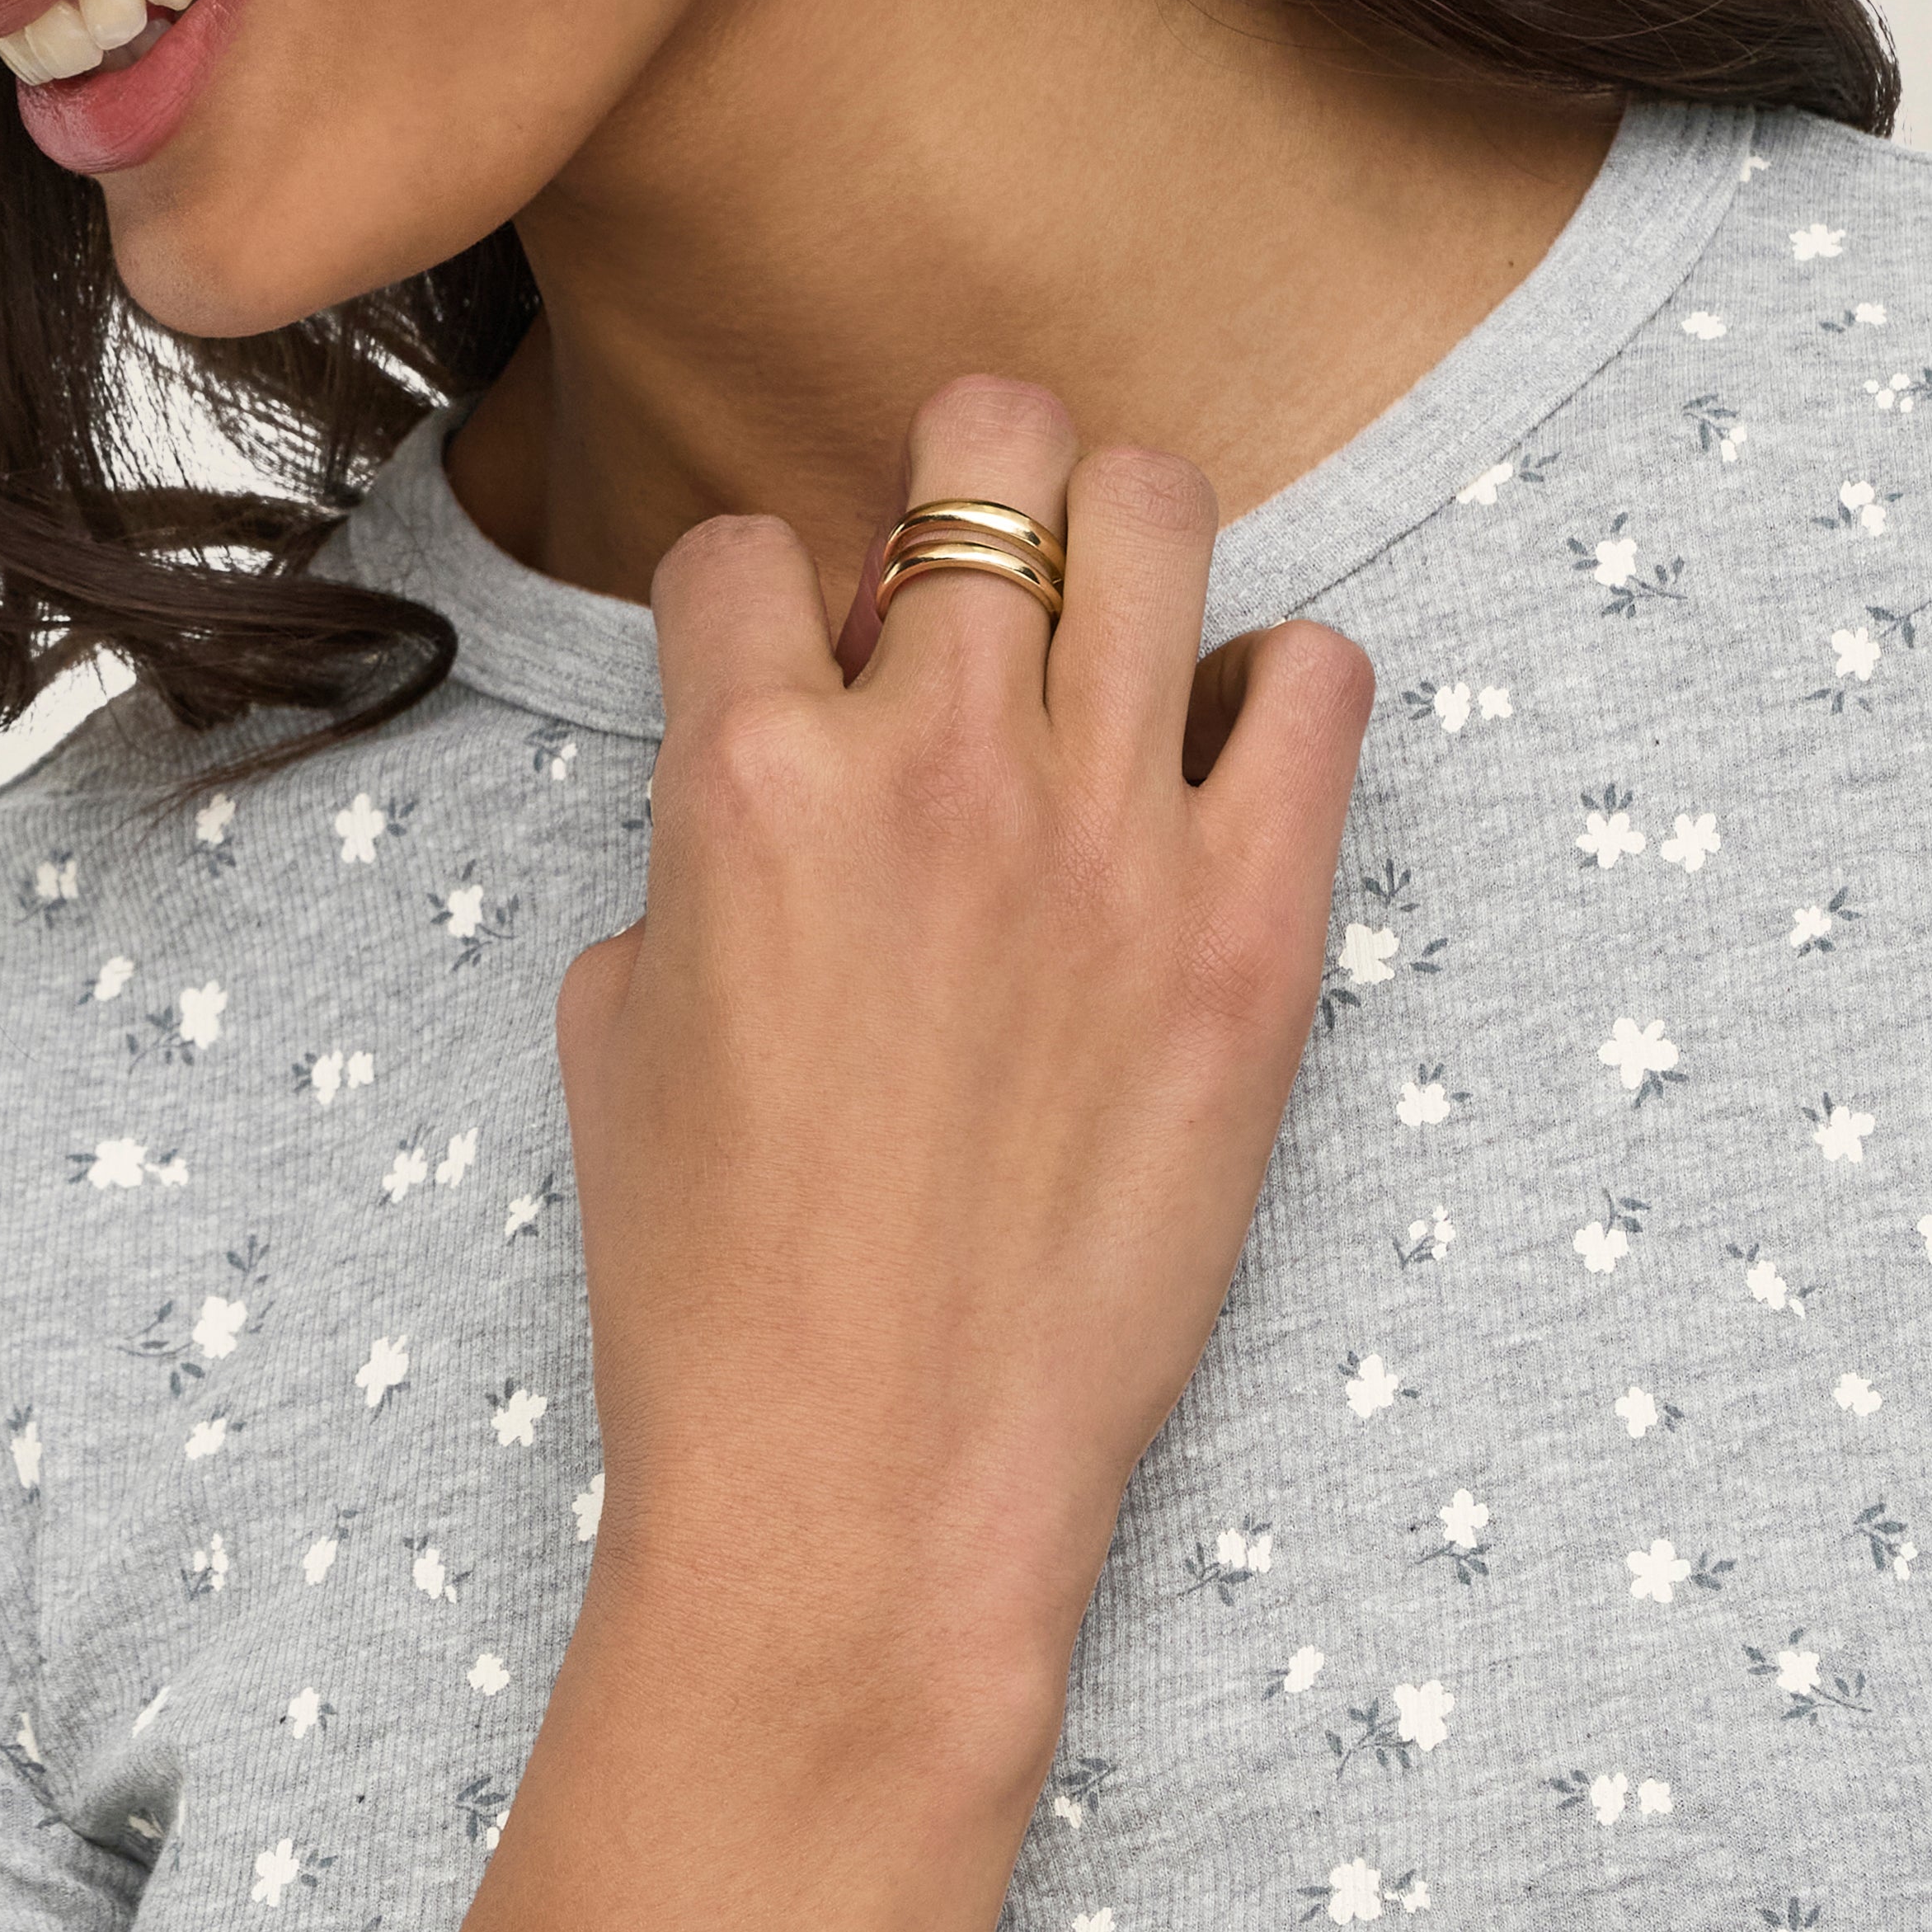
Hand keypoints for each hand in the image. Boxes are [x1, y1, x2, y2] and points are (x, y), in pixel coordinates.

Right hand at [555, 374, 1373, 1723]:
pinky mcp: (1253, 929)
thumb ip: (692, 856)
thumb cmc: (713, 1287)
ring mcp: (1107, 836)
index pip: (745, 546)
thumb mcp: (613, 1031)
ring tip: (1105, 637)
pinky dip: (1275, 688)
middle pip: (985, 443)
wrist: (867, 1489)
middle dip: (966, 476)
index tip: (797, 671)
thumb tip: (775, 785)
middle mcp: (928, 763)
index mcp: (745, 779)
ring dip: (1116, 541)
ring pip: (1155, 508)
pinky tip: (1219, 767)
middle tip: (974, 578)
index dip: (762, 602)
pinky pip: (1318, 684)